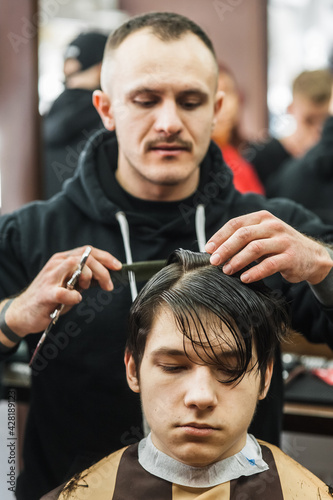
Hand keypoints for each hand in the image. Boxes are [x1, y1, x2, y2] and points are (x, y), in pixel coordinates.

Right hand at [4, 246, 121, 337]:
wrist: (23, 313)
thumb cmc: (49, 298)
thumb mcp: (70, 284)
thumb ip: (85, 279)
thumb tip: (106, 277)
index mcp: (63, 260)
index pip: (88, 251)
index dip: (106, 257)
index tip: (119, 267)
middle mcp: (57, 264)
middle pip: (85, 257)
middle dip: (102, 270)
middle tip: (108, 286)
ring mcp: (50, 278)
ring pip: (74, 265)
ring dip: (87, 277)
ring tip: (87, 289)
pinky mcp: (45, 294)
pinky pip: (62, 292)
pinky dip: (73, 296)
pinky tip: (76, 299)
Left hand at [205, 210, 332, 284]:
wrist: (311, 256)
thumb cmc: (278, 247)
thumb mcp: (262, 236)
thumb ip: (242, 239)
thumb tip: (213, 250)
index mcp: (262, 218)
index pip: (236, 224)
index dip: (219, 236)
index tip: (207, 249)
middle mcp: (272, 226)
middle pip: (243, 235)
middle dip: (225, 248)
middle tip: (213, 261)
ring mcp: (283, 240)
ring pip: (255, 248)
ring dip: (237, 260)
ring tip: (226, 271)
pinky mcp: (291, 257)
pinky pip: (269, 264)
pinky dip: (254, 272)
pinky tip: (244, 279)